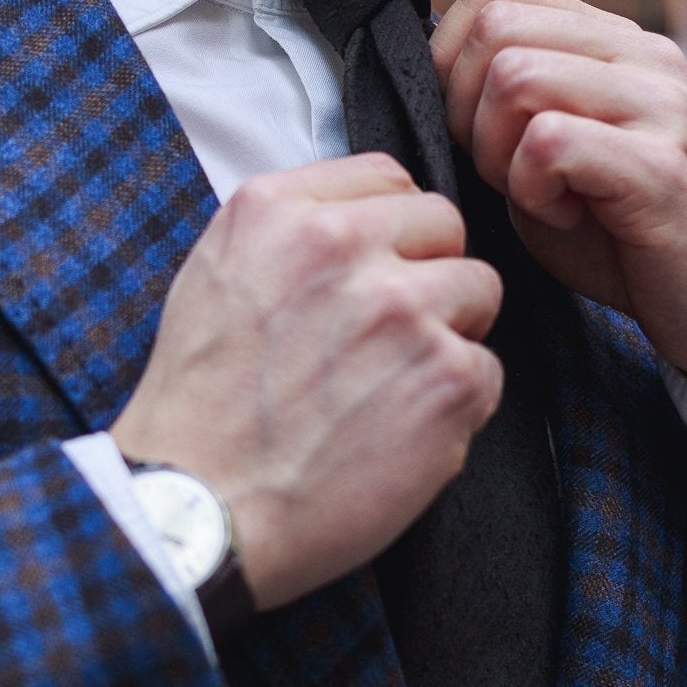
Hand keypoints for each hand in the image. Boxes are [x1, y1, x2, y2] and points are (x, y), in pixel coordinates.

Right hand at [110, 154, 503, 610]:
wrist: (198, 509)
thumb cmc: (199, 412)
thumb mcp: (213, 281)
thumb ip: (287, 237)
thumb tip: (357, 224)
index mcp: (275, 211)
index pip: (386, 177)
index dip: (390, 233)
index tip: (373, 275)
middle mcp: (340, 245)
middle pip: (443, 224)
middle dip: (427, 275)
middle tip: (384, 340)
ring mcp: (400, 308)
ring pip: (479, 289)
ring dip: (447, 337)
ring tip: (388, 391)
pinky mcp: (446, 377)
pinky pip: (487, 370)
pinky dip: (454, 409)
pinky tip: (396, 437)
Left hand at [430, 0, 686, 460]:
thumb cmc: (626, 243)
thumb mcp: (551, 159)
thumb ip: (504, 108)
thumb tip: (430, 67)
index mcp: (615, 44)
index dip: (452, 61)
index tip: (474, 131)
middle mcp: (643, 56)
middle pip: (495, 28)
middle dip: (463, 109)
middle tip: (500, 172)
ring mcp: (659, 104)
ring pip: (515, 75)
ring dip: (494, 149)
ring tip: (535, 195)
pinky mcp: (662, 165)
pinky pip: (548, 142)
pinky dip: (531, 190)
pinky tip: (565, 218)